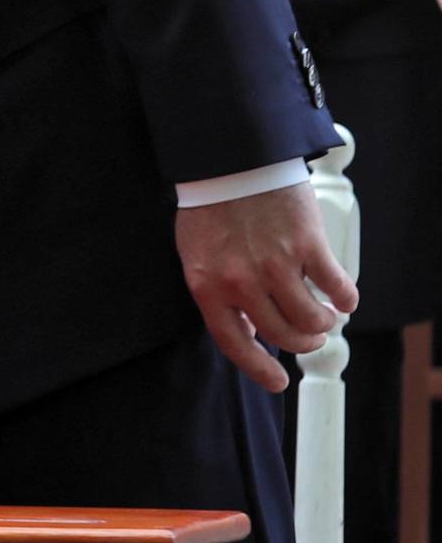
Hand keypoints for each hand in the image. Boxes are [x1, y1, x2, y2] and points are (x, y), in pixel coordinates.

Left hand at [175, 182, 358, 392]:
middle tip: (309, 335)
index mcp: (207, 285)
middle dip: (301, 342)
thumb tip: (245, 328)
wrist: (230, 160)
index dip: (258, 370)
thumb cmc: (211, 206)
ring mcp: (275, 264)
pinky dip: (345, 297)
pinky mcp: (307, 246)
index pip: (233, 343)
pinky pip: (338, 288)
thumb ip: (218, 292)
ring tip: (324, 313)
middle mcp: (240, 281)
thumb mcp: (198, 254)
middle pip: (282, 335)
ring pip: (312, 319)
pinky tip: (342, 295)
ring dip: (324, 322)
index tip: (275, 381)